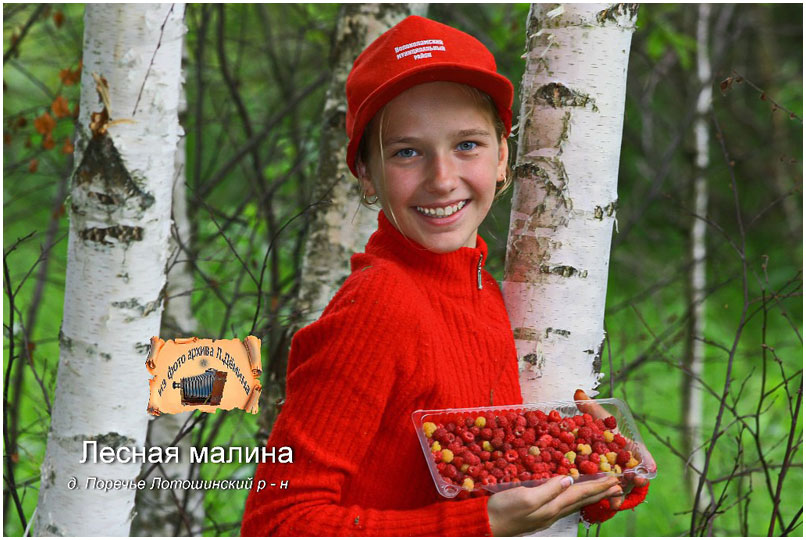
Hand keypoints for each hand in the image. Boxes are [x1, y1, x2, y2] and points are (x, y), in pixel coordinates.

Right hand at [487, 475, 621, 535]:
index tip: (615, 479)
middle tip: (618, 486)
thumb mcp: (525, 497)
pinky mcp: (538, 512)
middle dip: (600, 492)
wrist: (487, 524)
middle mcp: (552, 511)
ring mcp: (545, 513)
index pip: (580, 493)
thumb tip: (569, 479)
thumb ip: (548, 489)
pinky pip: (564, 503)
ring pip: (574, 503)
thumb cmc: (504, 509)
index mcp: (552, 506)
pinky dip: (575, 496)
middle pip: (582, 500)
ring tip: (603, 490)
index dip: (598, 485)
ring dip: (590, 495)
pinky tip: (573, 494)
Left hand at [573, 389, 648, 508]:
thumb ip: (589, 407)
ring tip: (620, 494)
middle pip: (635, 471)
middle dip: (637, 476)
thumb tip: (578, 392)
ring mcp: (620, 475)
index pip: (640, 452)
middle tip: (637, 478)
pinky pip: (613, 493)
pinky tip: (610, 505)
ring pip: (625, 484)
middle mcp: (626, 462)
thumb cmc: (599, 430)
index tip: (651, 466)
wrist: (589, 446)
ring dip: (624, 489)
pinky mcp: (610, 485)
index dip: (646, 459)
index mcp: (627, 445)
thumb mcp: (595, 419)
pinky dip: (614, 499)